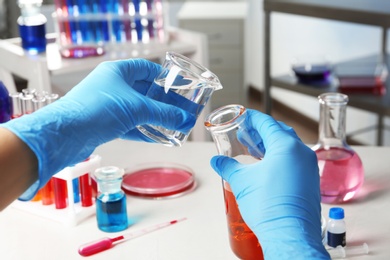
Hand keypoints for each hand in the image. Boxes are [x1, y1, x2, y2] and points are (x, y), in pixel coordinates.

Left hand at [2, 59, 194, 199]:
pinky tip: (159, 137)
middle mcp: (112, 86)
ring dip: (155, 118)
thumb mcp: (137, 109)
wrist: (65, 134)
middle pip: (144, 91)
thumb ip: (164, 114)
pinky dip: (144, 131)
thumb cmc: (96, 110)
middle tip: (180, 109)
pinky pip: (129, 125)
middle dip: (163, 102)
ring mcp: (107, 105)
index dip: (164, 77)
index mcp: (117, 72)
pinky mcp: (104, 123)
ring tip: (174, 125)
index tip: (178, 86)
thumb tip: (186, 120)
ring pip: (137, 110)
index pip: (146, 69)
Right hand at [210, 109, 328, 258]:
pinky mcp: (310, 180)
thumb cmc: (269, 206)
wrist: (289, 234)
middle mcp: (302, 153)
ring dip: (271, 144)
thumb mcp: (241, 181)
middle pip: (280, 132)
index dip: (252, 118)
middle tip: (246, 133)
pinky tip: (267, 165)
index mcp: (286, 147)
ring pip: (289, 146)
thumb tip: (217, 161)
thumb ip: (228, 166)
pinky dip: (281, 157)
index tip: (243, 116)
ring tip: (254, 148)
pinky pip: (296, 160)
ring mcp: (309, 167)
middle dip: (262, 130)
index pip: (267, 123)